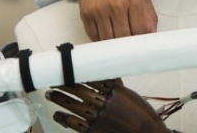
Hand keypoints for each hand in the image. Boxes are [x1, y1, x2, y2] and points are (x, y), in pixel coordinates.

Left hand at [46, 79, 178, 132]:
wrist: (145, 132)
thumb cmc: (139, 113)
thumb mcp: (128, 94)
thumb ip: (114, 84)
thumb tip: (104, 73)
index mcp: (113, 91)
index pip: (89, 79)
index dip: (76, 74)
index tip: (68, 70)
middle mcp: (104, 103)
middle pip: (79, 90)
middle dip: (64, 84)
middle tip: (54, 80)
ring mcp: (98, 117)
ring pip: (74, 105)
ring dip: (60, 99)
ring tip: (51, 94)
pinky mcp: (94, 130)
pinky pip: (75, 123)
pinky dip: (64, 118)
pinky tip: (58, 114)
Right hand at [79, 0, 157, 40]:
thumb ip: (149, 15)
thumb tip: (151, 34)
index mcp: (133, 0)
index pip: (141, 30)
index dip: (142, 40)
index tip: (141, 43)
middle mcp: (116, 5)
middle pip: (124, 37)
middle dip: (128, 43)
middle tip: (130, 42)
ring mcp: (100, 10)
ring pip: (109, 39)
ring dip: (114, 43)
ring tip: (118, 39)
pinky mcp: (87, 14)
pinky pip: (94, 36)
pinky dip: (101, 39)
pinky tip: (107, 34)